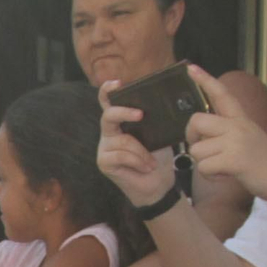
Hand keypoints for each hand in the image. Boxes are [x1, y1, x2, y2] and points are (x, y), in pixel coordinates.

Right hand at [97, 80, 176, 207]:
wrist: (158, 184)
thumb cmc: (158, 157)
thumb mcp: (158, 133)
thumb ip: (152, 119)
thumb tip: (162, 102)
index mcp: (121, 122)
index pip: (108, 102)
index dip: (107, 90)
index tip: (117, 83)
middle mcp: (109, 132)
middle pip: (108, 116)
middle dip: (124, 113)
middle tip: (141, 115)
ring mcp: (104, 147)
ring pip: (122, 140)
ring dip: (141, 151)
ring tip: (151, 162)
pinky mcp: (104, 162)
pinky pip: (121, 155)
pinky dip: (137, 161)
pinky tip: (145, 167)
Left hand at [185, 66, 266, 201]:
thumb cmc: (265, 162)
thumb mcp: (248, 138)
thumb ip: (226, 133)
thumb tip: (199, 139)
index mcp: (241, 118)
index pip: (221, 94)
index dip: (205, 80)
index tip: (190, 67)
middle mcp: (237, 125)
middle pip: (196, 121)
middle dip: (192, 137)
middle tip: (205, 149)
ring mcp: (236, 141)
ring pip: (197, 150)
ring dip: (205, 164)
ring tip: (223, 167)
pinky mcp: (234, 159)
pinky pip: (204, 167)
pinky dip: (210, 177)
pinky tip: (225, 176)